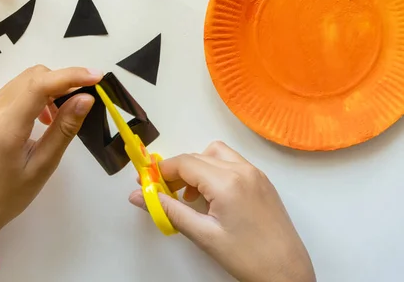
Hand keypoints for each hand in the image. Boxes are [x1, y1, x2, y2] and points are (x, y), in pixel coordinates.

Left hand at [0, 65, 101, 231]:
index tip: (98, 78)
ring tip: (62, 116)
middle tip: (83, 102)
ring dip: (51, 87)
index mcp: (6, 125)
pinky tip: (45, 118)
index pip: (40, 84)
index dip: (71, 76)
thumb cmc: (10, 194)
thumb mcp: (44, 165)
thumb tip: (86, 98)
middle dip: (64, 81)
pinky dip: (38, 94)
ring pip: (27, 79)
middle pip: (35, 76)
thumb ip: (64, 128)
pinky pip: (19, 89)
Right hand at [129, 142, 315, 281]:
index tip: (146, 182)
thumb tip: (138, 196)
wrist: (287, 272)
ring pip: (215, 154)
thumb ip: (168, 210)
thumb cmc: (247, 257)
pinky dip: (214, 171)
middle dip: (176, 170)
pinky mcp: (262, 181)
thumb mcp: (203, 235)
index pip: (184, 162)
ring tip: (189, 196)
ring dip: (196, 168)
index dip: (161, 170)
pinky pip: (231, 163)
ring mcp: (255, 173)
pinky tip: (210, 197)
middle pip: (198, 156)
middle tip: (162, 192)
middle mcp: (243, 170)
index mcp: (228, 182)